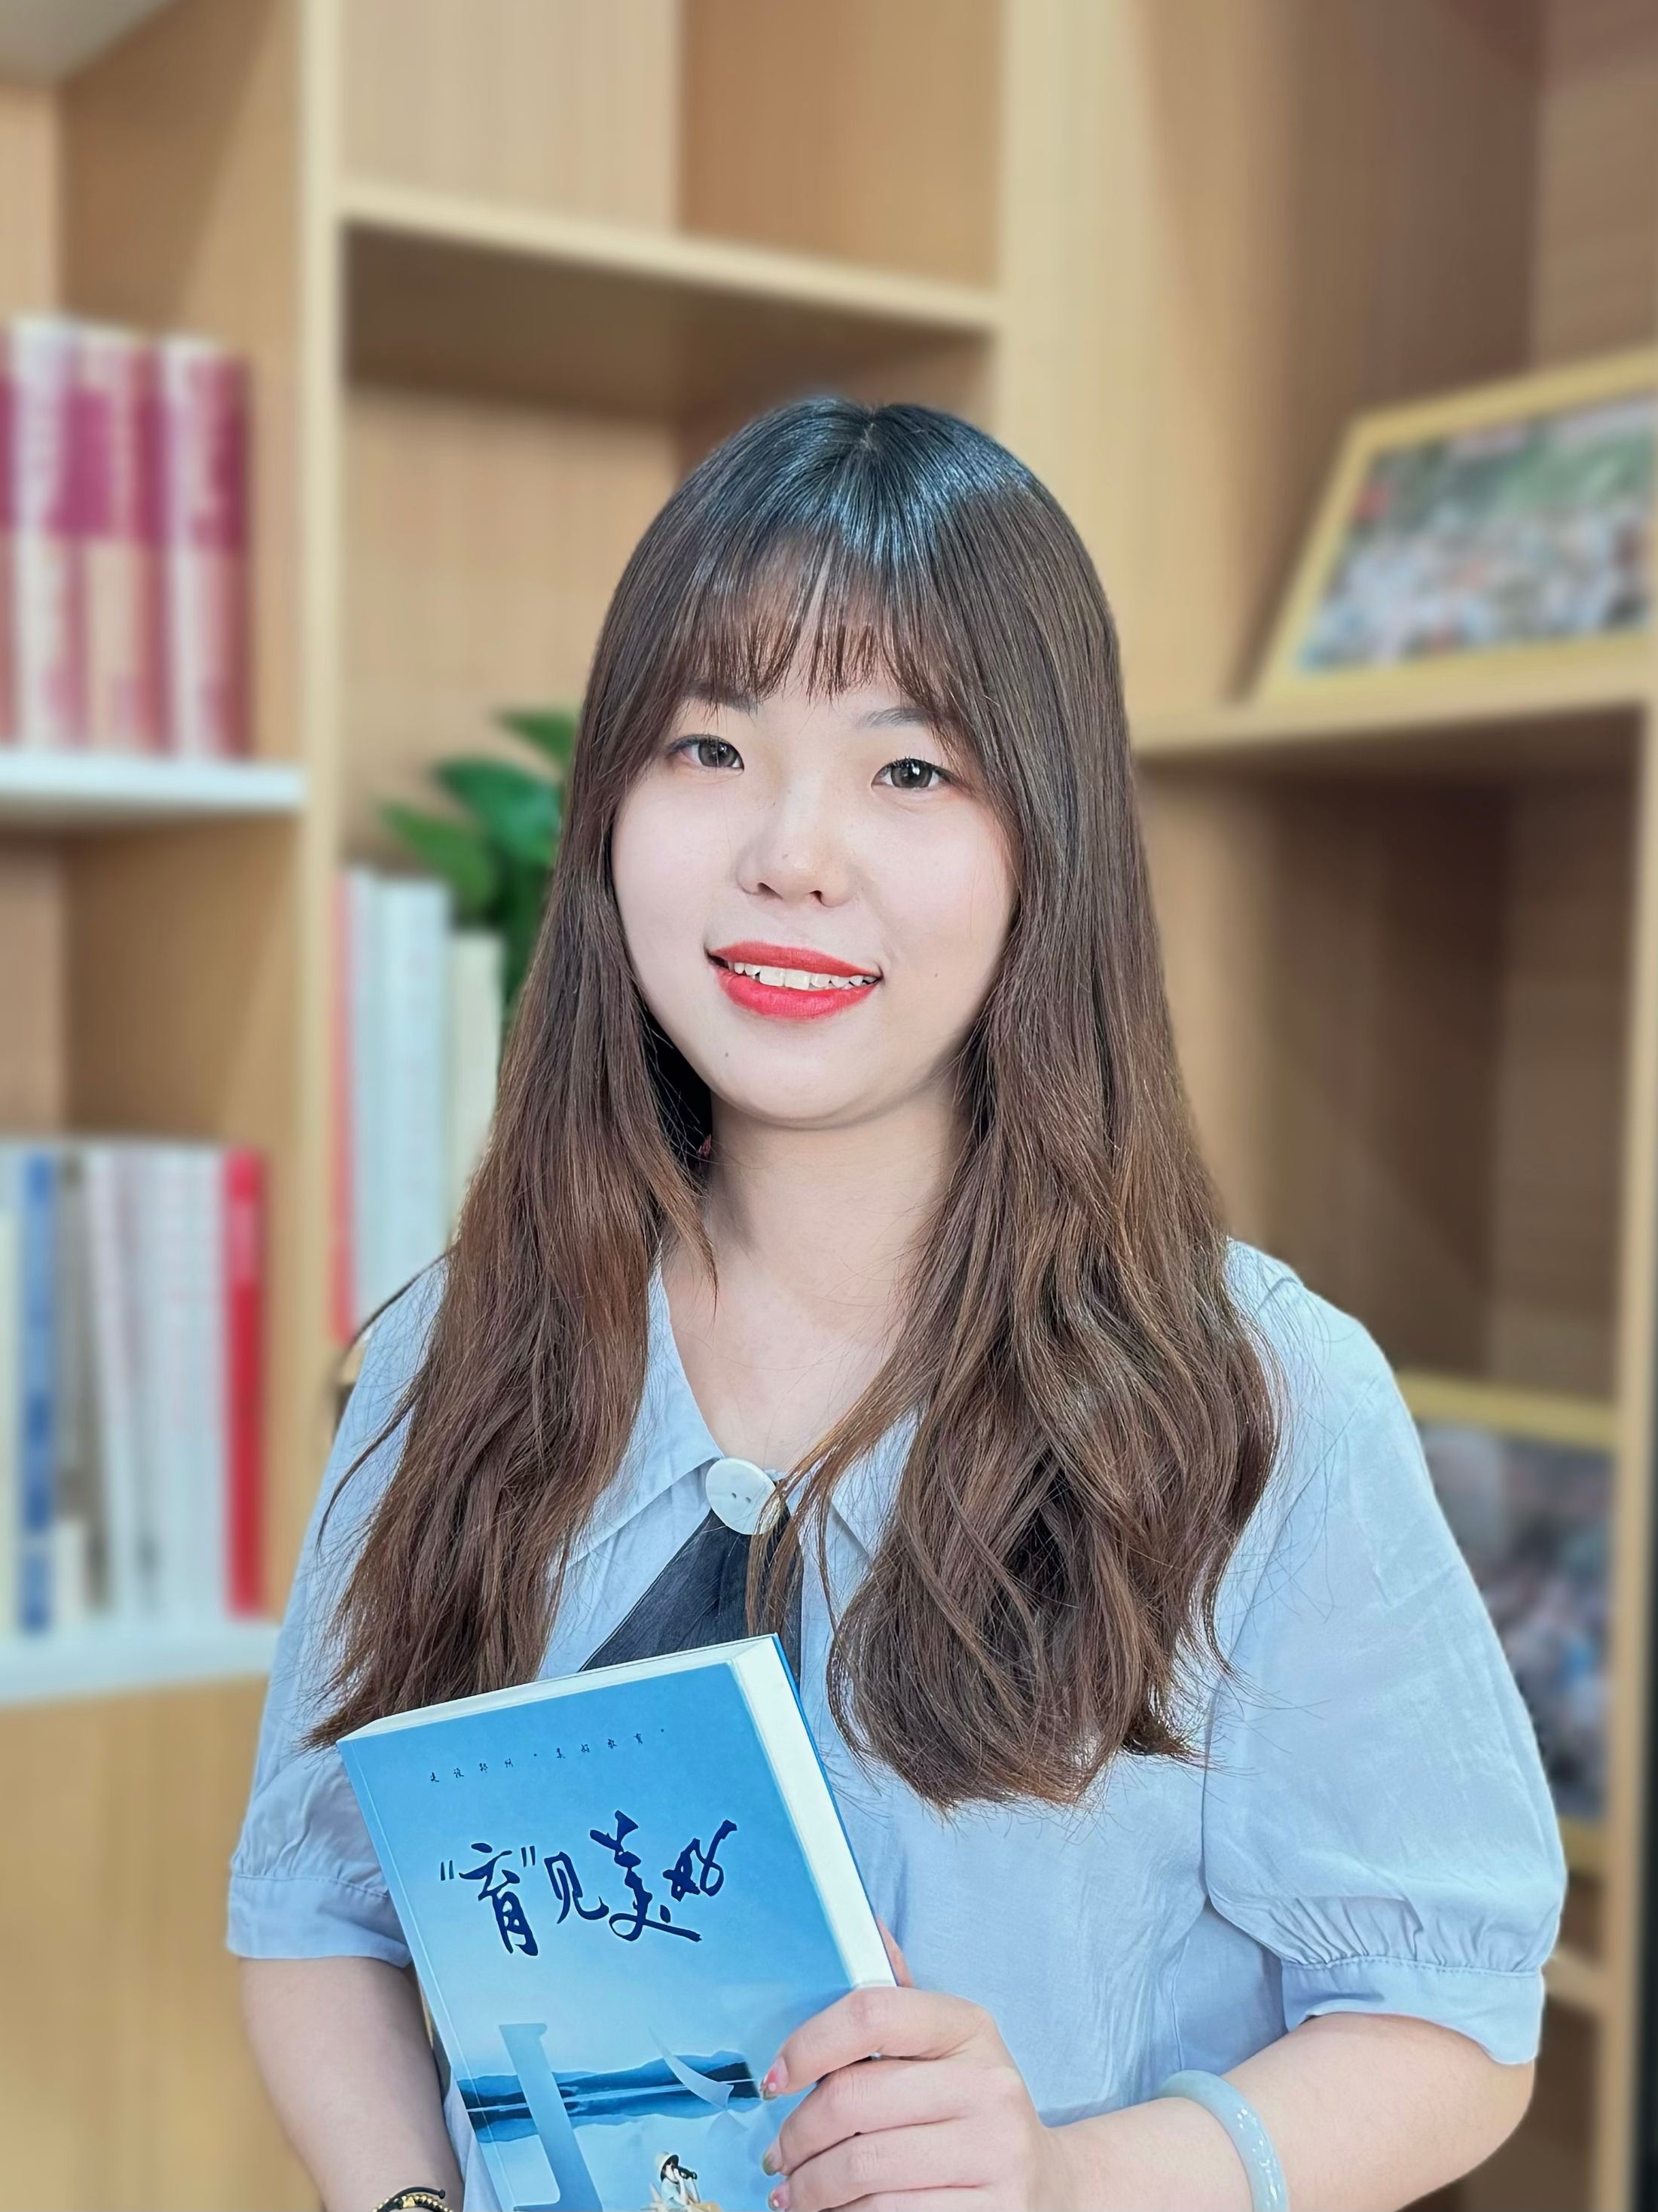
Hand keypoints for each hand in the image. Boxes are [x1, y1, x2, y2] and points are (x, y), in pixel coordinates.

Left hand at [758, 1927, 1073, 2209]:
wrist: (1047, 2186)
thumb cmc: (973, 2108)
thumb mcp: (948, 2047)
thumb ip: (898, 2000)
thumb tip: (864, 1925)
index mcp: (970, 2028)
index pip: (872, 2013)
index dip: (807, 2044)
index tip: (773, 2080)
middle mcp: (989, 2086)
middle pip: (854, 2101)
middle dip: (797, 2134)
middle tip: (777, 2154)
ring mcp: (996, 2154)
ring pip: (864, 2169)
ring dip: (811, 2187)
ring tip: (795, 2191)